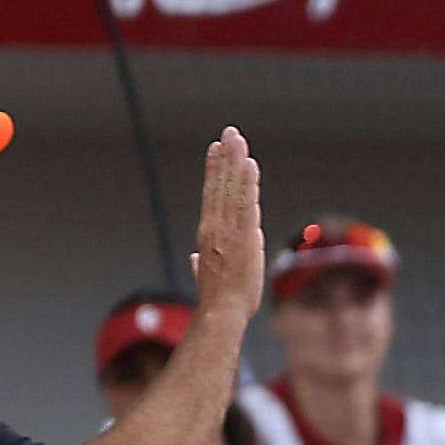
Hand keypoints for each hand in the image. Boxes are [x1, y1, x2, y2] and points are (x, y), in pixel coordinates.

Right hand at [191, 127, 264, 320]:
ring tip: (238, 139)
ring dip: (236, 162)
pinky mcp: (244, 237)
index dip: (214, 170)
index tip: (216, 149)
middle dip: (226, 157)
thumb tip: (195, 261)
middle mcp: (215, 226)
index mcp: (208, 233)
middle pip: (221, 185)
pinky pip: (246, 204)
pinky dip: (247, 183)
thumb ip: (200, 265)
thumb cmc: (218, 300)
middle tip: (229, 132)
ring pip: (232, 189)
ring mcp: (228, 230)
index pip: (212, 194)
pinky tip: (250, 165)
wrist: (221, 313)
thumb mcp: (206, 277)